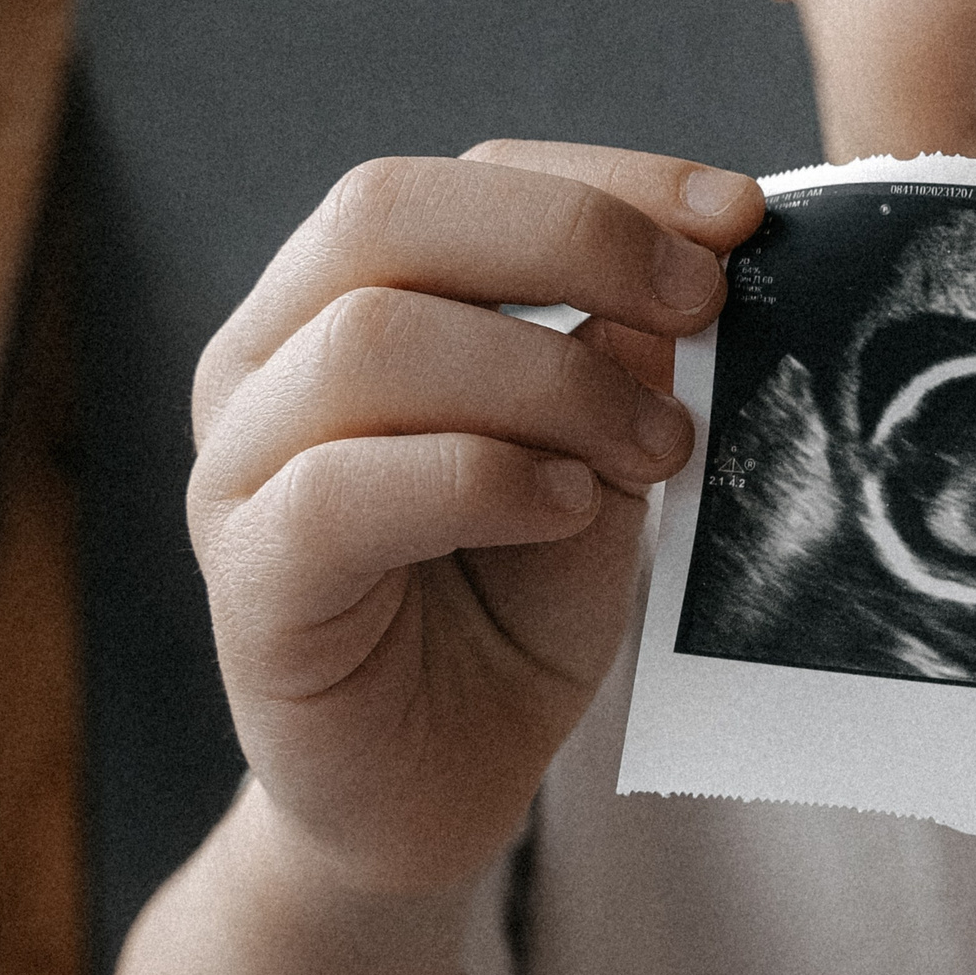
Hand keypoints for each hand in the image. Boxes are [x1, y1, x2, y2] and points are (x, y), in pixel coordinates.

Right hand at [187, 140, 762, 893]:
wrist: (435, 795)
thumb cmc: (508, 617)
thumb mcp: (597, 471)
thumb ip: (618, 373)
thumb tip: (671, 274)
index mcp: (339, 304)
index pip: (459, 180)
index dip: (604, 178)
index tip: (740, 215)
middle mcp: (263, 365)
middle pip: (385, 213)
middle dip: (573, 237)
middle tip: (700, 307)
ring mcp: (234, 471)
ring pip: (369, 340)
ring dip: (549, 376)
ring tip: (656, 450)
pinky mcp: (248, 584)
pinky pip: (340, 490)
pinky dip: (481, 477)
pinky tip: (570, 508)